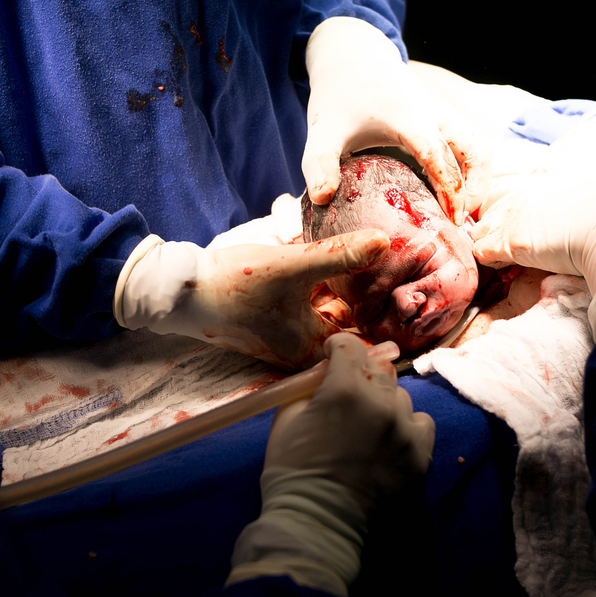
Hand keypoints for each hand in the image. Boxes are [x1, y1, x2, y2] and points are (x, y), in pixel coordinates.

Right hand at [116, 230, 390, 369]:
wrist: (183, 290)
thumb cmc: (235, 285)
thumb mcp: (293, 266)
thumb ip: (339, 256)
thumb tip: (384, 243)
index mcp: (312, 351)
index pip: (367, 342)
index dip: (389, 314)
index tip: (412, 290)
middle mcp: (302, 354)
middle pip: (350, 327)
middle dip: (368, 301)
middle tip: (398, 269)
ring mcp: (288, 341)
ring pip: (331, 316)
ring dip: (344, 294)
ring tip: (370, 262)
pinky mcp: (276, 326)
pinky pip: (313, 311)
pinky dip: (323, 293)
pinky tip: (330, 268)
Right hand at [264, 332, 435, 510]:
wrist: (318, 525)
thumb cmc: (293, 471)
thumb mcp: (287, 418)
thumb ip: (312, 386)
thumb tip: (329, 370)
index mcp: (345, 389)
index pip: (350, 346)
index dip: (337, 348)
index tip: (331, 357)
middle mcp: (382, 403)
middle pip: (379, 368)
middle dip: (361, 374)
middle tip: (347, 394)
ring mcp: (405, 430)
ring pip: (400, 396)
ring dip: (384, 402)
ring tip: (367, 425)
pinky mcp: (421, 456)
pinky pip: (421, 422)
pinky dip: (406, 426)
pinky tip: (389, 439)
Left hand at [303, 17, 488, 224]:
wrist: (353, 58)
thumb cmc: (339, 96)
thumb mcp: (322, 130)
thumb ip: (319, 164)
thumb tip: (322, 199)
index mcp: (408, 116)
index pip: (440, 155)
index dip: (451, 189)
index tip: (453, 220)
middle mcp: (435, 111)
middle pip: (476, 150)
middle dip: (477, 188)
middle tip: (461, 222)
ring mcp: (444, 110)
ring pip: (479, 146)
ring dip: (477, 179)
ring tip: (460, 212)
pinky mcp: (446, 114)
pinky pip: (470, 142)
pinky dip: (470, 169)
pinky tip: (450, 194)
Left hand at [470, 172, 595, 292]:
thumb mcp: (586, 192)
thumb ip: (566, 193)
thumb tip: (566, 199)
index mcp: (540, 180)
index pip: (502, 188)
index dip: (503, 208)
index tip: (515, 226)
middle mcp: (520, 192)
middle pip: (486, 207)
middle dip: (492, 226)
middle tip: (506, 244)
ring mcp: (512, 215)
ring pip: (480, 230)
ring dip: (490, 244)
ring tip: (508, 258)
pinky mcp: (509, 241)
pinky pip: (482, 251)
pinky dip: (491, 261)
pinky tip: (508, 267)